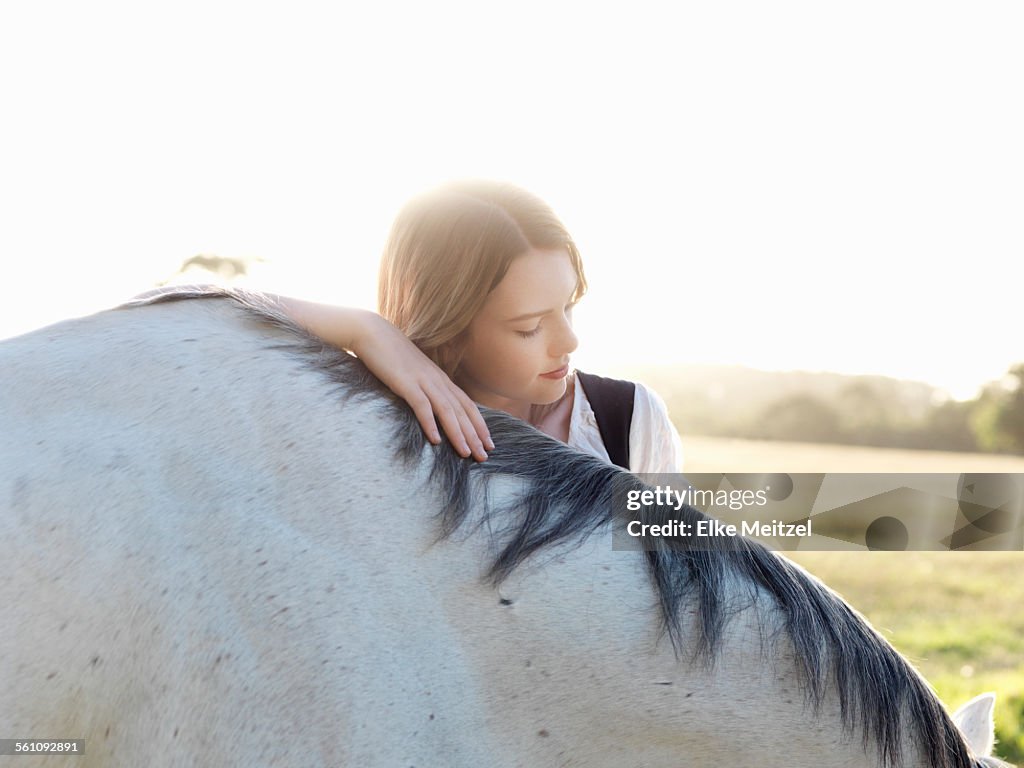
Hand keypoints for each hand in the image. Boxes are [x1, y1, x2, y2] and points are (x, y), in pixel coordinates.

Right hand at [347, 310, 492, 460]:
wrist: (373, 332)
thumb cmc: (392, 354)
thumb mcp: (416, 372)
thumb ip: (427, 386)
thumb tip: (434, 405)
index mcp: (441, 379)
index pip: (467, 405)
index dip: (479, 425)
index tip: (488, 444)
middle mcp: (437, 380)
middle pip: (461, 411)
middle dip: (474, 435)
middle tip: (484, 456)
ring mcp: (422, 381)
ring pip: (447, 410)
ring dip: (458, 433)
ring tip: (465, 453)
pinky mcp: (405, 383)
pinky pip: (422, 406)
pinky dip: (430, 424)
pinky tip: (435, 440)